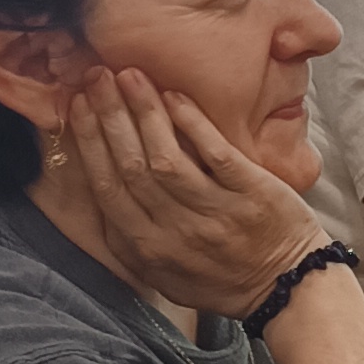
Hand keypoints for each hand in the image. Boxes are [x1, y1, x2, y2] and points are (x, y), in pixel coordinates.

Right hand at [59, 69, 318, 321]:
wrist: (286, 288)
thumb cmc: (219, 277)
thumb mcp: (161, 273)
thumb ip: (126, 239)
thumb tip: (96, 186)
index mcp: (147, 248)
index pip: (107, 187)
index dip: (89, 142)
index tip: (77, 104)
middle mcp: (176, 232)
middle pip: (131, 166)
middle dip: (109, 117)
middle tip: (97, 76)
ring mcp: (215, 213)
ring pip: (167, 158)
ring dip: (144, 112)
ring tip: (130, 75)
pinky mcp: (252, 194)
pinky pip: (215, 153)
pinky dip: (192, 123)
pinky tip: (174, 95)